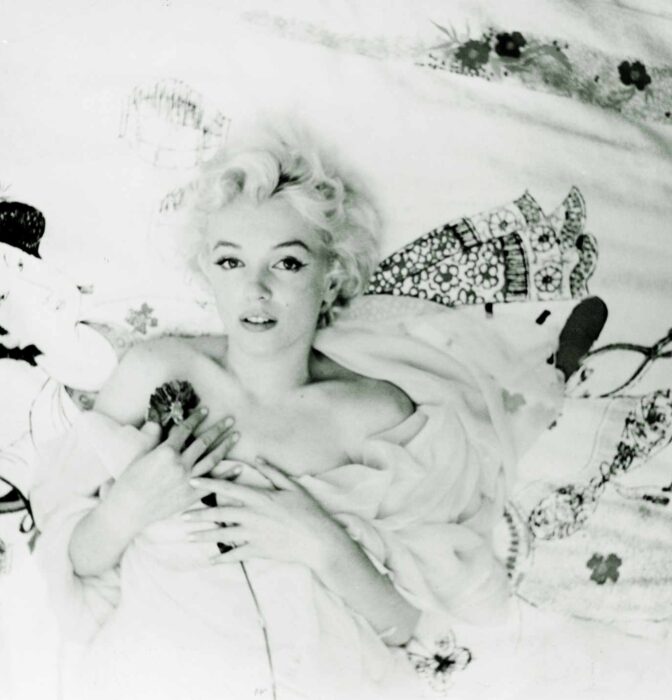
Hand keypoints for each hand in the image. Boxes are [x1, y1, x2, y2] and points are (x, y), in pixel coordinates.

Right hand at [107, 408, 239, 531]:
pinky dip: (227, 475)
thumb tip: (158, 423)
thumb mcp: (138, 455)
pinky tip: (239, 467)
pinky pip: (213, 483)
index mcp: (166, 452)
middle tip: (230, 419)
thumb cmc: (129, 481)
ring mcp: (187, 481)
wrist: (128, 510)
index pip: (185, 430)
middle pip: (204, 442)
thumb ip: (152, 438)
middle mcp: (180, 465)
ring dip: (226, 446)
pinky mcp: (191, 495)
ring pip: (212, 460)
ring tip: (236, 436)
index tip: (206, 410)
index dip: (196, 418)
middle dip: (218, 429)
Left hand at [186, 457, 349, 570]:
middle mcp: (251, 515)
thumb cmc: (308, 510)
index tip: (192, 481)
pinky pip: (235, 555)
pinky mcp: (257, 550)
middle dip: (198, 514)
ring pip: (222, 535)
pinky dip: (221, 559)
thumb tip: (257, 458)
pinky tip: (209, 561)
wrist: (318, 540)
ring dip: (203, 535)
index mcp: (259, 497)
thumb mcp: (292, 486)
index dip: (209, 483)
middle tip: (181, 515)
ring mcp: (253, 534)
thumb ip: (273, 472)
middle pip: (219, 513)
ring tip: (187, 536)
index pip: (228, 488)